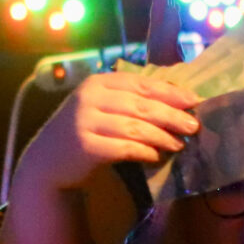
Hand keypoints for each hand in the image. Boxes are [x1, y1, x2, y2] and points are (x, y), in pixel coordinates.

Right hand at [52, 72, 201, 183]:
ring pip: (135, 128)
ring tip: (179, 144)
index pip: (141, 84)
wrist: (48, 160)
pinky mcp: (86, 147)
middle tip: (193, 126)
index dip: (170, 92)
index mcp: (98, 82)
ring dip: (162, 137)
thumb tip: (178, 100)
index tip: (195, 100)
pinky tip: (156, 157)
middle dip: (172, 116)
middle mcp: (90, 98)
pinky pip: (125, 148)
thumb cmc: (85, 130)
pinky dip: (144, 152)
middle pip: (142, 106)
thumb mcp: (102, 106)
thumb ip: (130, 99)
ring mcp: (85, 122)